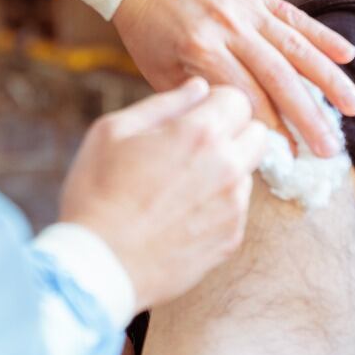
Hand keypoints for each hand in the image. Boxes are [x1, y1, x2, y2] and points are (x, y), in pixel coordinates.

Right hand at [60, 78, 268, 310]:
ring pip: (248, 172)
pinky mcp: (231, 240)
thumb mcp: (114, 131)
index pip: (239, 98)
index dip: (217, 102)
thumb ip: (164, 104)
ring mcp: (233, 207)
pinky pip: (237, 208)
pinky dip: (217, 204)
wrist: (99, 266)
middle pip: (257, 133)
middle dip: (233, 131)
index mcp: (200, 133)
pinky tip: (181, 213)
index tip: (196, 114)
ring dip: (226, 169)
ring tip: (181, 184)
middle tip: (194, 146)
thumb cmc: (96, 192)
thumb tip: (198, 88)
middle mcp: (227, 167)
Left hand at [112, 0, 354, 157]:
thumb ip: (197, 99)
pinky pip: (296, 16)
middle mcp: (230, 27)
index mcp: (201, 49)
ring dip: (329, 79)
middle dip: (307, 117)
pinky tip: (348, 55)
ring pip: (297, 47)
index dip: (270, 130)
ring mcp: (247, 7)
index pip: (246, 98)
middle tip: (329, 148)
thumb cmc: (147, 28)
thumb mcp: (158, 70)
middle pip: (279, 78)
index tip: (289, 157)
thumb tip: (234, 133)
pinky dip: (323, 35)